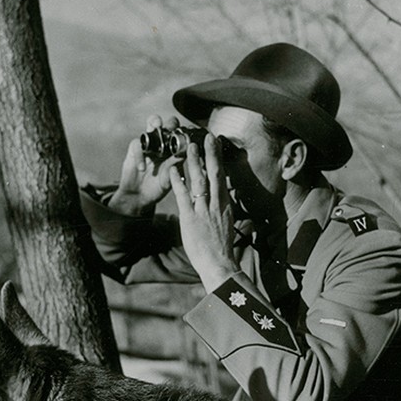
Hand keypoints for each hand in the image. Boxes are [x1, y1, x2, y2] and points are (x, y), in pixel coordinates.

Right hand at [110, 115, 179, 215]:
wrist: (140, 197)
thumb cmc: (158, 186)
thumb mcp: (170, 178)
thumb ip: (176, 164)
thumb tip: (187, 152)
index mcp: (174, 150)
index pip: (182, 136)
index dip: (185, 133)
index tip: (188, 137)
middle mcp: (163, 144)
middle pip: (168, 124)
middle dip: (171, 123)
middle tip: (173, 128)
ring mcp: (149, 144)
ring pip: (151, 125)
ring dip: (155, 123)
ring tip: (157, 126)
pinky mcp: (135, 150)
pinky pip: (137, 145)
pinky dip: (140, 155)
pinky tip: (142, 168)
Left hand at [170, 134, 237, 292]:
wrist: (219, 264)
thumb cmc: (222, 248)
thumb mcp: (227, 226)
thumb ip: (225, 212)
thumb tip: (226, 206)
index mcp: (225, 205)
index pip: (222, 178)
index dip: (219, 160)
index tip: (216, 146)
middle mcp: (216, 204)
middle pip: (214, 174)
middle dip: (210, 154)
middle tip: (206, 137)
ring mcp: (203, 210)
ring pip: (199, 181)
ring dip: (194, 162)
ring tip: (189, 146)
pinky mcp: (190, 218)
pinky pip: (183, 196)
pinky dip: (178, 182)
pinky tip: (172, 170)